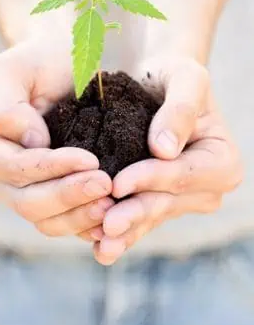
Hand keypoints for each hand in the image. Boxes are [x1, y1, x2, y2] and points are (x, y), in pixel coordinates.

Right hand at [0, 36, 112, 237]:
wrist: (61, 69)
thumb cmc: (37, 63)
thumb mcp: (14, 68)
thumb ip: (10, 104)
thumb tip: (30, 142)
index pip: (15, 168)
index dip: (51, 168)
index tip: (91, 159)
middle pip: (29, 202)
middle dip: (69, 195)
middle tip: (107, 185)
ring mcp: (21, 192)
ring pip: (46, 221)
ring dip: (80, 216)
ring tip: (112, 202)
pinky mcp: (48, 200)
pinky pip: (63, 223)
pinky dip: (86, 225)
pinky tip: (111, 215)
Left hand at [90, 55, 242, 264]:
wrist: (158, 85)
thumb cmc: (174, 76)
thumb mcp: (185, 80)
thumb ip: (180, 110)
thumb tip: (164, 150)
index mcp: (222, 162)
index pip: (183, 173)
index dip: (151, 179)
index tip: (118, 183)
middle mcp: (208, 188)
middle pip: (167, 201)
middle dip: (135, 213)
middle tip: (107, 226)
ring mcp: (184, 200)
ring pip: (152, 216)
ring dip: (127, 231)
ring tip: (102, 247)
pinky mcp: (161, 203)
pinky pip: (142, 220)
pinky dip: (123, 233)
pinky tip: (100, 248)